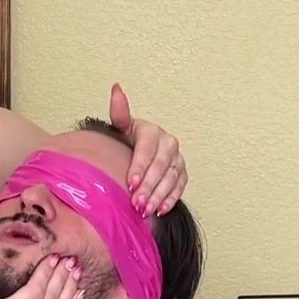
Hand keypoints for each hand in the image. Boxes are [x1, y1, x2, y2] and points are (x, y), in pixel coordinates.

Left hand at [110, 83, 186, 216]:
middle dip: (148, 186)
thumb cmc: (126, 141)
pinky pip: (180, 187)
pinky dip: (171, 199)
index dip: (139, 167)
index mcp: (152, 131)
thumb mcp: (121, 128)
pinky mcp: (182, 173)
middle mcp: (168, 143)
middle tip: (136, 204)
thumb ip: (119, 113)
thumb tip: (116, 87)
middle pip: (160, 166)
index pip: (147, 150)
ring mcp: (177, 159)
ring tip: (146, 210)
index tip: (129, 183)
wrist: (139, 151)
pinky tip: (160, 210)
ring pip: (171, 178)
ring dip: (159, 196)